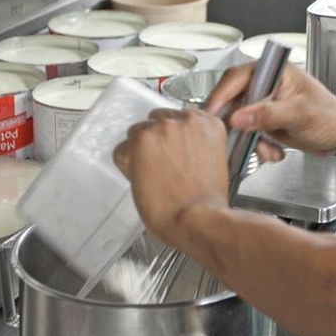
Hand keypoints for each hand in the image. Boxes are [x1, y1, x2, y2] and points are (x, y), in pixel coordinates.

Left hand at [113, 109, 228, 246]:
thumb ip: (197, 144)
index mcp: (209, 123)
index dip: (175, 137)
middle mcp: (187, 119)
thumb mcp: (213, 160)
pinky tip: (141, 181)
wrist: (197, 218)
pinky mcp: (142, 141)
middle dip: (156, 142)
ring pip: (137, 134)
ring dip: (139, 153)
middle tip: (161, 166)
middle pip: (157, 121)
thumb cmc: (206, 199)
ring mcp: (164, 128)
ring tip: (151, 176)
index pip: (181, 118)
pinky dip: (126, 167)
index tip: (173, 151)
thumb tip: (177, 146)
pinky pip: (121, 151)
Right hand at [206, 62, 335, 161]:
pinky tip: (274, 152)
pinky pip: (249, 133)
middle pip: (232, 100)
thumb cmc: (331, 117)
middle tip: (237, 140)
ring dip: (249, 139)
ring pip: (239, 121)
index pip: (236, 78)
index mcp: (274, 71)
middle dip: (237, 125)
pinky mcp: (266, 120)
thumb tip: (237, 116)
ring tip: (268, 150)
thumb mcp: (299, 115)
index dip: (220, 96)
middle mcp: (267, 84)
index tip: (210, 114)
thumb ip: (267, 114)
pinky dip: (257, 146)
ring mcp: (266, 103)